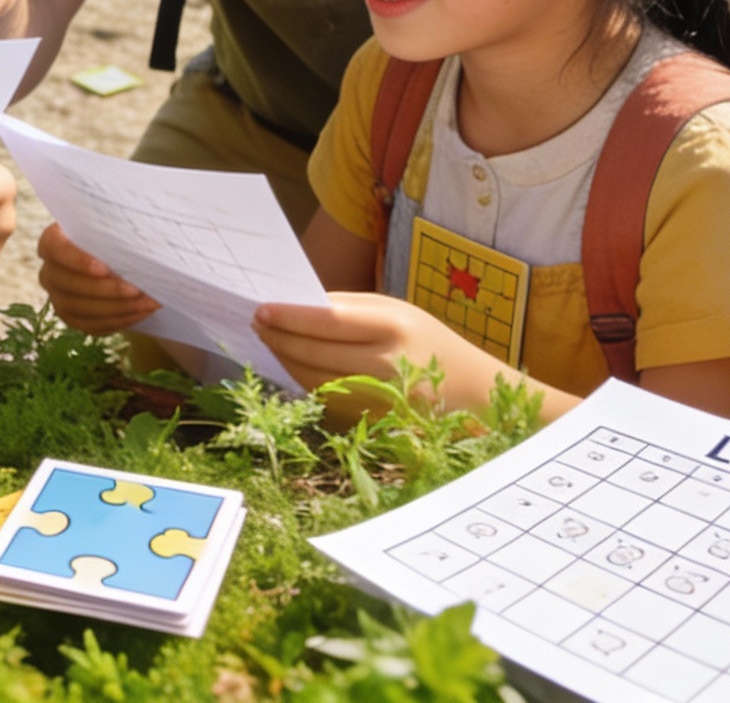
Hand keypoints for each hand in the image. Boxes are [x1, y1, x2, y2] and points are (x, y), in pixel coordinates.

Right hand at [37, 222, 158, 333]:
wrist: (117, 257)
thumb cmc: (115, 233)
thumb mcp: (114, 222)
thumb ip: (117, 225)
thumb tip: (140, 237)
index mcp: (52, 241)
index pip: (54, 249)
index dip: (77, 261)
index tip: (104, 268)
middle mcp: (49, 272)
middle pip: (68, 285)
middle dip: (106, 290)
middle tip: (137, 289)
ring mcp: (58, 298)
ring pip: (82, 309)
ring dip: (118, 308)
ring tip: (148, 302)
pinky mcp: (73, 318)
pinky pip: (93, 325)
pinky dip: (120, 320)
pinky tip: (142, 312)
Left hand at [253, 291, 511, 411]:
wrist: (474, 391)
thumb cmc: (428, 341)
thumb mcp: (397, 311)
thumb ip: (349, 306)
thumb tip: (294, 305)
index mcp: (395, 326)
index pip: (329, 320)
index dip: (289, 317)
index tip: (260, 309)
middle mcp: (389, 364)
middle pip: (317, 353)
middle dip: (280, 338)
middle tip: (256, 325)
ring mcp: (382, 399)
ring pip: (317, 380)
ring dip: (286, 361)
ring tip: (269, 342)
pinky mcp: (377, 423)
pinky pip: (329, 401)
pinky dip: (306, 382)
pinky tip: (293, 366)